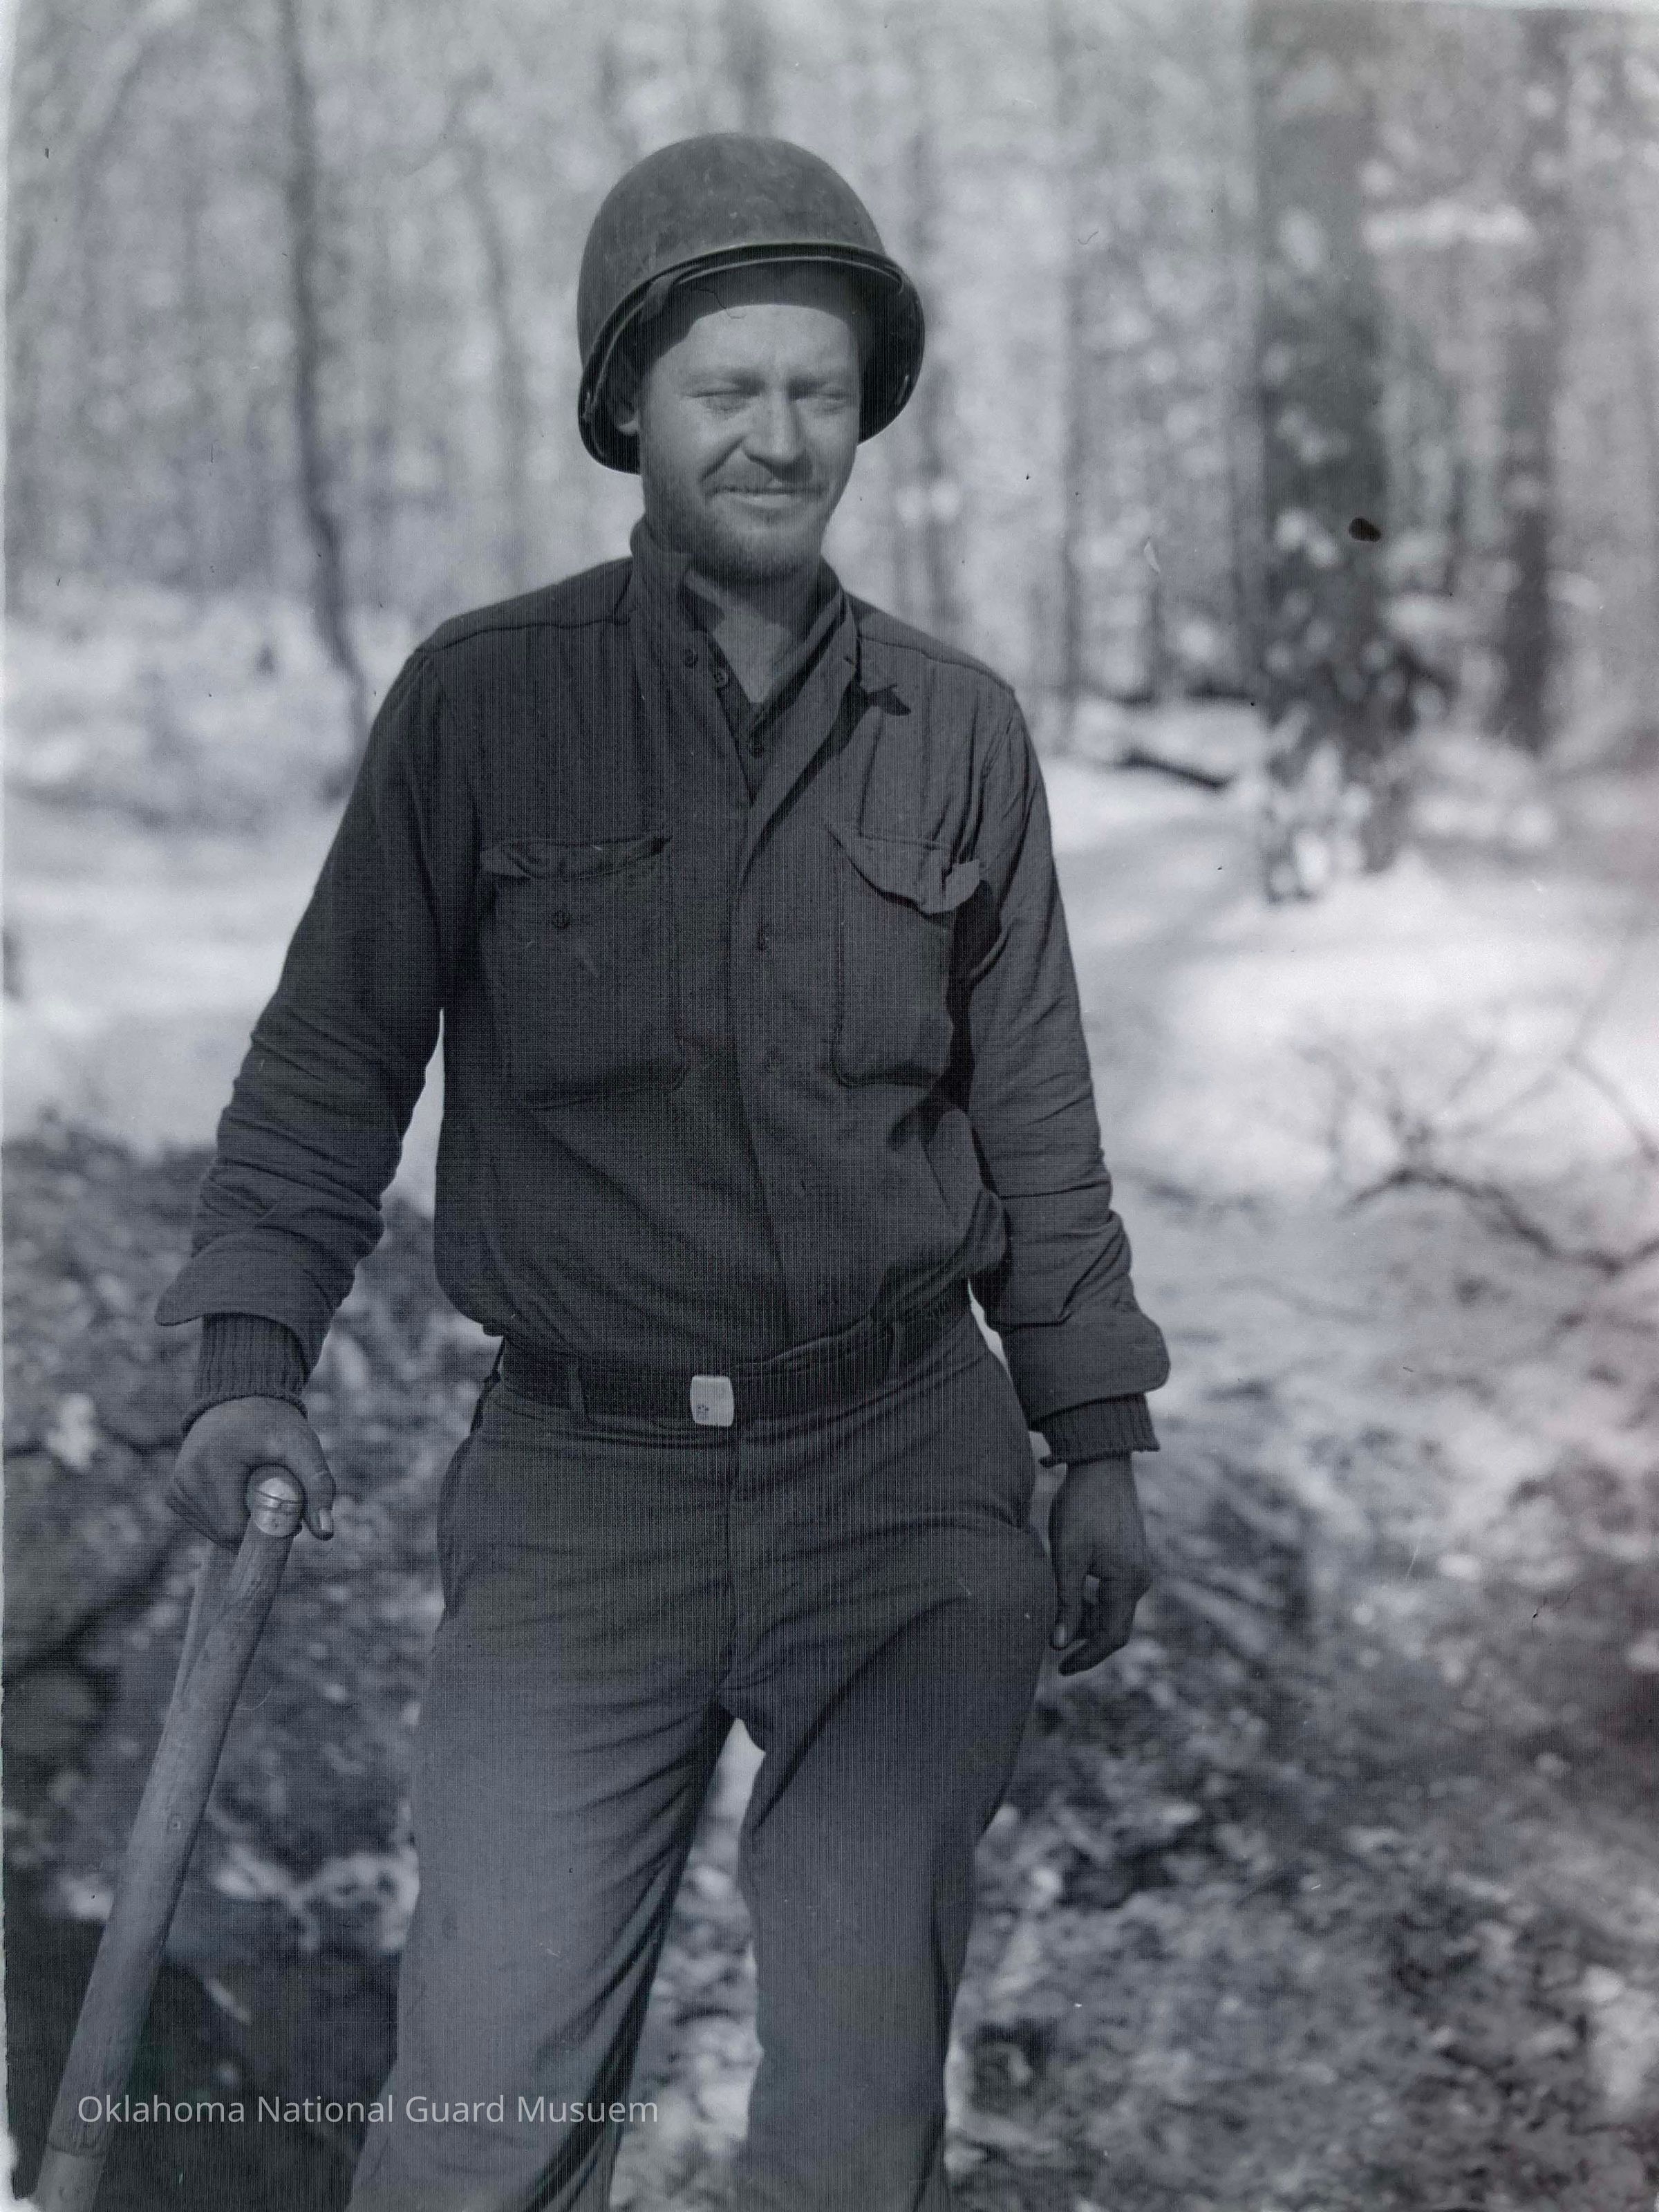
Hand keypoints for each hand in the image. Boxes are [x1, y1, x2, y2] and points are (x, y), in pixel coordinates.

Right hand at [166, 1396, 335, 1551]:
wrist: (240, 1399)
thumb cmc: (274, 1423)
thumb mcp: (302, 1446)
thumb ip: (318, 1486)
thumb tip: (326, 1534)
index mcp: (212, 1465)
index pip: (233, 1528)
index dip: (265, 1533)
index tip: (290, 1519)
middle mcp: (185, 1478)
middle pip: (222, 1534)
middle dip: (255, 1530)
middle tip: (279, 1503)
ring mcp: (176, 1487)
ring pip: (212, 1533)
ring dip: (240, 1524)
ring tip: (260, 1493)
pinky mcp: (174, 1493)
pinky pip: (203, 1524)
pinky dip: (226, 1518)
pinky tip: (240, 1494)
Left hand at [1047, 1453, 1151, 1674]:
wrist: (1102, 1464)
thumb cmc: (1081, 1507)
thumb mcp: (1067, 1556)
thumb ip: (1065, 1601)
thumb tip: (1059, 1645)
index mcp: (1128, 1583)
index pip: (1111, 1637)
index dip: (1086, 1657)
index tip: (1060, 1669)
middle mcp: (1140, 1579)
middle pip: (1113, 1626)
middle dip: (1083, 1637)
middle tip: (1051, 1638)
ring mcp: (1138, 1568)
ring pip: (1112, 1609)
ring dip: (1085, 1616)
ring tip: (1053, 1609)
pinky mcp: (1131, 1557)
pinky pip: (1113, 1591)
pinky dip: (1091, 1598)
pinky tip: (1067, 1588)